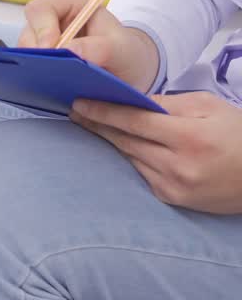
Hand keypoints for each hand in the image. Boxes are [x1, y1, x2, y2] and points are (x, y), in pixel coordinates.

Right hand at [19, 0, 159, 91]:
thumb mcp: (121, 50)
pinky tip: (51, 86)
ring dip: (36, 67)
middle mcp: (52, 22)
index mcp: (71, 6)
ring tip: (54, 81)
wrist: (130, 74)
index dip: (42, 28)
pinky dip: (36, 77)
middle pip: (28, 33)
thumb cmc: (127, 54)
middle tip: (49, 71)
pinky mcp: (41, 62)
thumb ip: (99, 48)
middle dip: (36, 53)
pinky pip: (28, 68)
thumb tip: (68, 51)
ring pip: (24, 53)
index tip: (51, 50)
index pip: (41, 9)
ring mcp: (44, 43)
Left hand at [71, 92, 241, 213]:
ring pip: (130, 157)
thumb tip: (132, 101)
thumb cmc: (239, 134)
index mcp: (190, 138)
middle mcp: (179, 166)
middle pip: (125, 141)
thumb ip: (169, 103)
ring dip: (110, 141)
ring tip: (89, 123)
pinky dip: (130, 156)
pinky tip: (117, 144)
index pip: (134, 122)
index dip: (103, 112)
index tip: (79, 103)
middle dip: (97, 125)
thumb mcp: (210, 107)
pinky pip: (141, 172)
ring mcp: (173, 186)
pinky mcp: (171, 198)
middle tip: (75, 111)